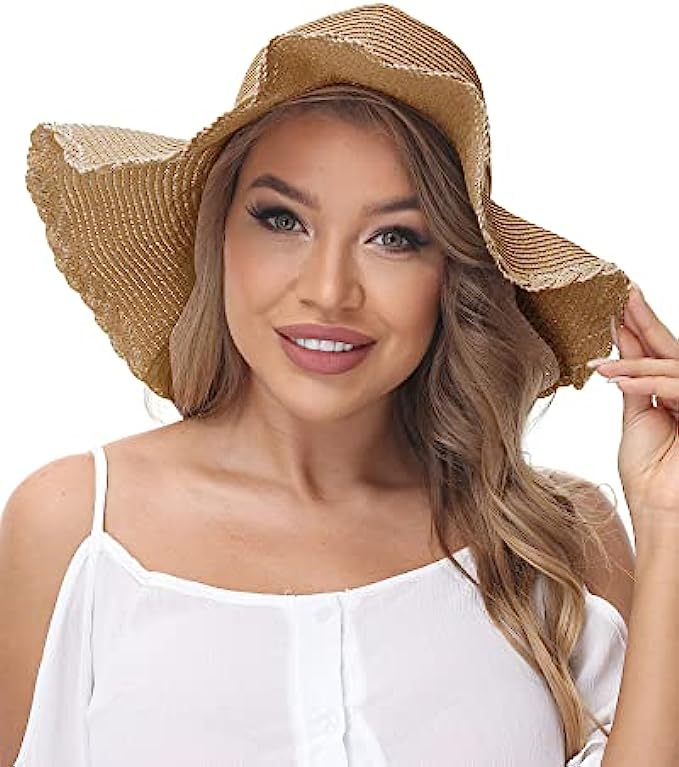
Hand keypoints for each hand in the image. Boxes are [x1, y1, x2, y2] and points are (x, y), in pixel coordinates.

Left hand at [586, 283, 678, 536]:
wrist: (660, 513)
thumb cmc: (648, 475)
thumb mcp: (636, 421)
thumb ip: (634, 389)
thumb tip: (619, 362)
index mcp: (672, 396)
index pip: (656, 355)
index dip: (638, 329)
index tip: (617, 305)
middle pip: (669, 349)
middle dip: (645, 321)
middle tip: (622, 294)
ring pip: (673, 366)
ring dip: (637, 358)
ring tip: (606, 349)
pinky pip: (676, 388)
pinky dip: (646, 383)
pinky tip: (619, 381)